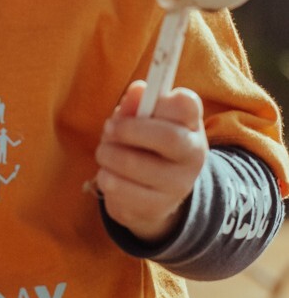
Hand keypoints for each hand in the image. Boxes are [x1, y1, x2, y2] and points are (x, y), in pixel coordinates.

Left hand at [94, 81, 207, 242]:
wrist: (153, 195)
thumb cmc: (144, 145)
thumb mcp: (142, 121)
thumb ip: (137, 104)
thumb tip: (137, 89)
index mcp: (190, 126)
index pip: (187, 105)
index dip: (160, 99)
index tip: (140, 101)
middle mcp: (193, 156)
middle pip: (167, 137)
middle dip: (127, 130)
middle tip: (109, 129)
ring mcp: (178, 185)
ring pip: (134, 164)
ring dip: (107, 154)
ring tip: (105, 153)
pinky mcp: (156, 208)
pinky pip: (119, 188)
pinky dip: (105, 178)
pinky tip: (110, 176)